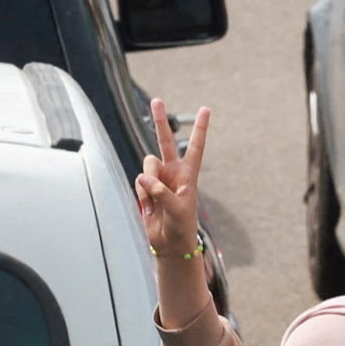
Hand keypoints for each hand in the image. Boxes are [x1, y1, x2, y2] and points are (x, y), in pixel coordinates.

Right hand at [132, 96, 209, 255]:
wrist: (169, 244)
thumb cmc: (182, 227)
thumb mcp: (178, 209)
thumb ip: (161, 191)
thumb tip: (143, 177)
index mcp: (189, 175)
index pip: (195, 147)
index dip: (200, 128)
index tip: (206, 109)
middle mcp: (172, 172)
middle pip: (165, 141)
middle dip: (160, 121)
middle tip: (156, 100)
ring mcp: (157, 179)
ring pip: (146, 164)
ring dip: (148, 181)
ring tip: (155, 201)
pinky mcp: (145, 189)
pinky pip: (138, 182)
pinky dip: (142, 195)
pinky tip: (149, 208)